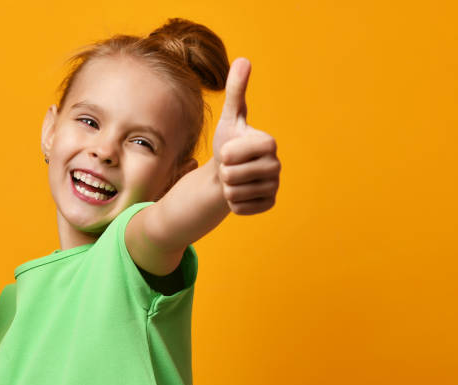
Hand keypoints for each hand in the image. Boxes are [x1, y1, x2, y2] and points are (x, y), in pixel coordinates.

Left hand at [213, 58, 280, 214]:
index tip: (228, 150)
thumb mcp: (229, 118)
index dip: (225, 153)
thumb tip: (243, 59)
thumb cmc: (228, 143)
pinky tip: (239, 192)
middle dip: (223, 172)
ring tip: (234, 178)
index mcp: (269, 143)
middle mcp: (277, 166)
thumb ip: (236, 91)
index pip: (234, 154)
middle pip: (232, 175)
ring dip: (226, 187)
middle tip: (231, 166)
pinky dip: (232, 202)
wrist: (228, 173)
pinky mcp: (269, 205)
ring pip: (234, 193)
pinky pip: (239, 208)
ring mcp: (274, 187)